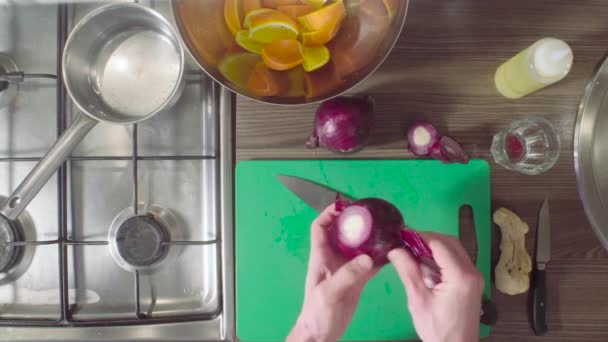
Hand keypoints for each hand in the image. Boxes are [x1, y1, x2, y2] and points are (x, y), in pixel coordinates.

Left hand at [287, 204, 376, 341]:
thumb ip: (347, 275)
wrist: (321, 333)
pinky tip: (391, 252)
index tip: (345, 205)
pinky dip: (379, 256)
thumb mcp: (329, 292)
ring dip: (369, 237)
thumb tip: (368, 258)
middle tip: (373, 214)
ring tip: (385, 228)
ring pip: (358, 246)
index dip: (329, 213)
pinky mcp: (357, 279)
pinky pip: (369, 263)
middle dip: (354, 221)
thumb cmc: (317, 312)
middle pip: (342, 232)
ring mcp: (346, 268)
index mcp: (321, 256)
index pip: (320, 227)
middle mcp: (333, 258)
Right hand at [388, 232, 483, 341]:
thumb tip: (394, 249)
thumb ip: (408, 271)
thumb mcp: (418, 300)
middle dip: (427, 239)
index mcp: (461, 276)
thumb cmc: (437, 329)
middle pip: (450, 243)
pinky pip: (456, 262)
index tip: (402, 234)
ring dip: (434, 248)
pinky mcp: (471, 283)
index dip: (420, 236)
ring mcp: (474, 277)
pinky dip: (440, 259)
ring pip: (454, 250)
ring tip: (412, 253)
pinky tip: (425, 266)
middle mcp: (472, 272)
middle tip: (406, 242)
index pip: (440, 244)